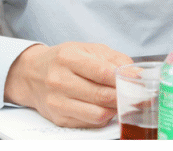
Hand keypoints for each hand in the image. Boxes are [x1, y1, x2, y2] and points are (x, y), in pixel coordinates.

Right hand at [3, 42, 132, 127]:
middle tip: (140, 97)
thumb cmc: (63, 60)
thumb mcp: (87, 50)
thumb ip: (115, 60)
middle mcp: (59, 80)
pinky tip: (105, 108)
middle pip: (103, 95)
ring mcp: (57, 101)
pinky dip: (103, 117)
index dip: (126, 80)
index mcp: (68, 57)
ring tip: (121, 102)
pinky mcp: (59, 118)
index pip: (103, 72)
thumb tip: (139, 75)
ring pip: (98, 114)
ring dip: (116, 110)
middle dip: (126, 97)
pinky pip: (91, 123)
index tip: (141, 83)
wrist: (30, 74)